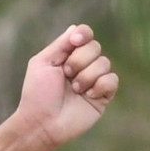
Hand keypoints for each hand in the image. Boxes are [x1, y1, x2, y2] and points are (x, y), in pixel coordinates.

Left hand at [16, 24, 118, 148]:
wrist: (42, 123)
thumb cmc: (37, 94)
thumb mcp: (43, 63)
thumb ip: (60, 44)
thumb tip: (76, 28)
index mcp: (67, 56)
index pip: (85, 35)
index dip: (84, 34)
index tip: (75, 41)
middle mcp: (83, 66)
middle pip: (95, 47)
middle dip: (79, 60)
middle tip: (66, 74)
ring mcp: (94, 80)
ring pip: (104, 63)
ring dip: (86, 76)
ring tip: (74, 90)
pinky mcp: (103, 96)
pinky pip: (112, 80)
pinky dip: (100, 86)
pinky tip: (88, 96)